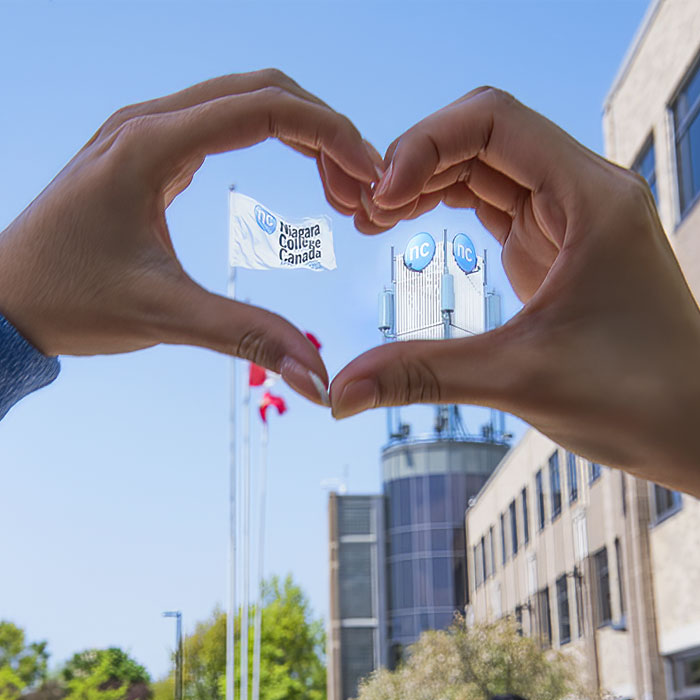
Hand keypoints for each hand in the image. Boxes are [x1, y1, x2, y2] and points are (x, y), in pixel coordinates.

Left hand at [0, 70, 379, 403]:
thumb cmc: (68, 300)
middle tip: (363, 186)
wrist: (2, 298)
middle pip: (264, 91)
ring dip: (303, 133)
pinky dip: (275, 140)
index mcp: (150, 145)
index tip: (369, 176)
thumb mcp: (164, 316)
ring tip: (340, 186)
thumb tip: (317, 378)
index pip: (266, 108)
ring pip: (247, 101)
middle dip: (326, 131)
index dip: (330, 134)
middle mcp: (148, 122)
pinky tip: (300, 174)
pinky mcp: (148, 151)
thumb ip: (248, 337)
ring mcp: (146, 132)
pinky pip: (225, 122)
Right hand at [331, 87, 699, 495]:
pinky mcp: (553, 247)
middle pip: (482, 134)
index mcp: (591, 198)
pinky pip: (492, 202)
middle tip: (362, 211)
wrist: (694, 427)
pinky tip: (408, 225)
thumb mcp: (519, 379)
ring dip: (425, 181)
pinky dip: (445, 205)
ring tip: (373, 219)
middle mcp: (583, 193)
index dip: (424, 144)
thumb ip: (422, 375)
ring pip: (484, 166)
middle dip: (415, 161)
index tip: (379, 198)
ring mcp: (568, 218)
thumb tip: (338, 392)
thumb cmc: (639, 397)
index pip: (494, 120)